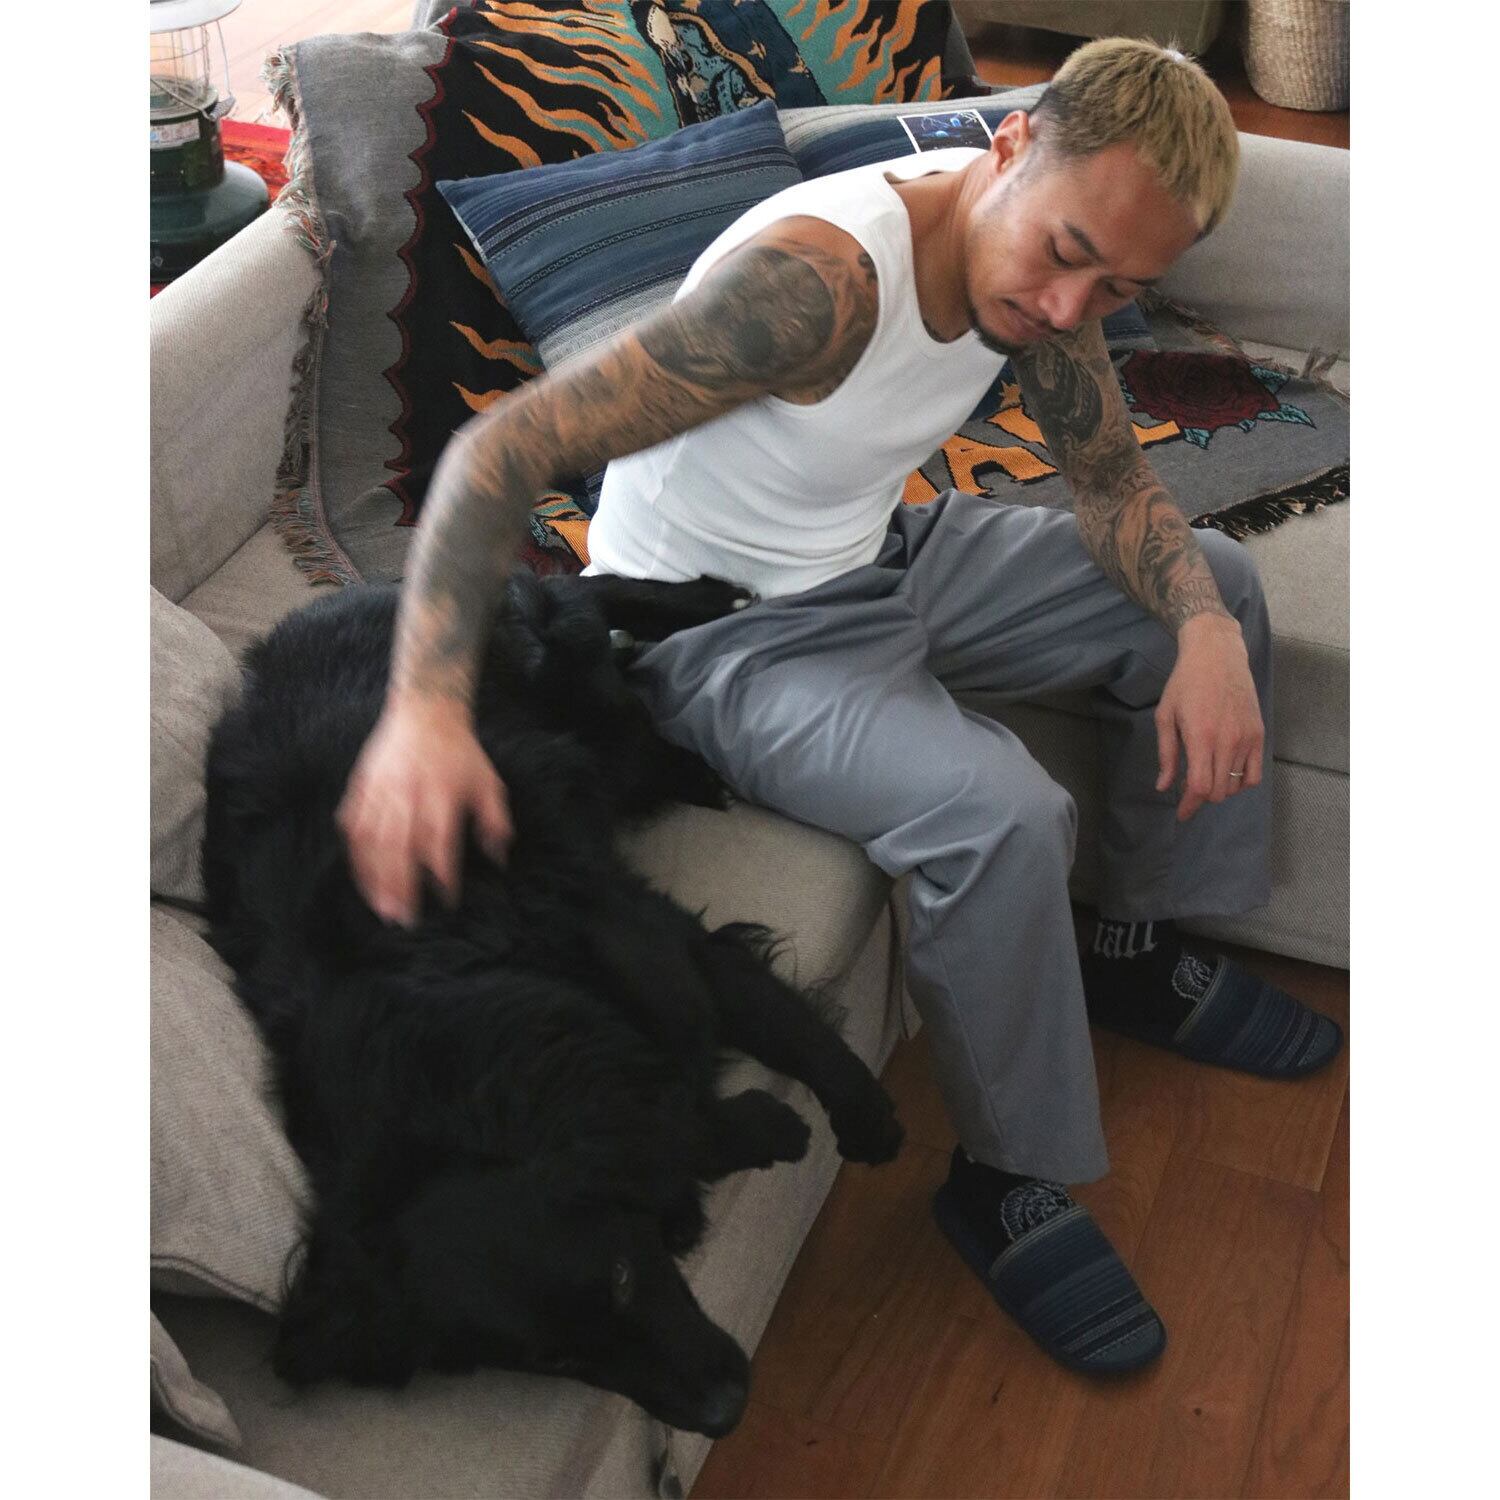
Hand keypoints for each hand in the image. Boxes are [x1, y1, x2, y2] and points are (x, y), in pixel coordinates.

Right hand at [336, 697, 511, 925]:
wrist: (426, 710)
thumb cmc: (461, 752)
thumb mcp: (488, 782)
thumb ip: (494, 821)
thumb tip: (499, 857)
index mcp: (441, 794)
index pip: (439, 841)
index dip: (442, 872)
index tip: (447, 899)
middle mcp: (407, 795)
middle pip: (398, 847)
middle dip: (399, 885)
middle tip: (402, 918)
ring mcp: (380, 791)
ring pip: (371, 841)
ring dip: (374, 877)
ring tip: (379, 906)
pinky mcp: (362, 787)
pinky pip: (353, 824)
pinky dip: (355, 853)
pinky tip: (361, 876)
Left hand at [1154, 614, 1264, 821]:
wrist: (1218, 655)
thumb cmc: (1185, 683)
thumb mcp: (1166, 716)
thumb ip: (1167, 754)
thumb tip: (1164, 786)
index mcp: (1201, 737)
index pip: (1200, 787)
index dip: (1190, 806)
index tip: (1181, 814)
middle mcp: (1228, 741)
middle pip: (1219, 791)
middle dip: (1201, 798)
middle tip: (1188, 788)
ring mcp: (1247, 739)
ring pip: (1236, 786)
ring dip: (1220, 790)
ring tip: (1206, 775)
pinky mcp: (1259, 734)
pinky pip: (1255, 774)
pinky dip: (1241, 783)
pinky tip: (1227, 774)